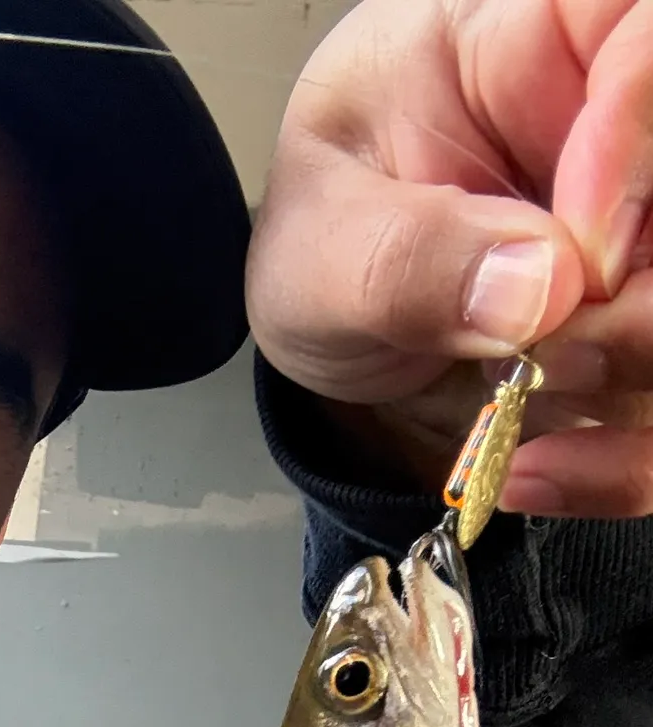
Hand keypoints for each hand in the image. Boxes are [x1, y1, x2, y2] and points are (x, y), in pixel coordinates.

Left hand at [247, 0, 652, 517]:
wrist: (336, 322)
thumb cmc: (326, 236)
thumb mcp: (320, 247)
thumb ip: (407, 257)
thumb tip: (543, 287)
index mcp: (544, 38)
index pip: (648, 36)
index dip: (642, 136)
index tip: (579, 255)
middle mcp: (629, 133)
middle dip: (646, 301)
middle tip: (548, 350)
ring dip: (634, 379)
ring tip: (520, 400)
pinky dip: (622, 463)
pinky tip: (531, 471)